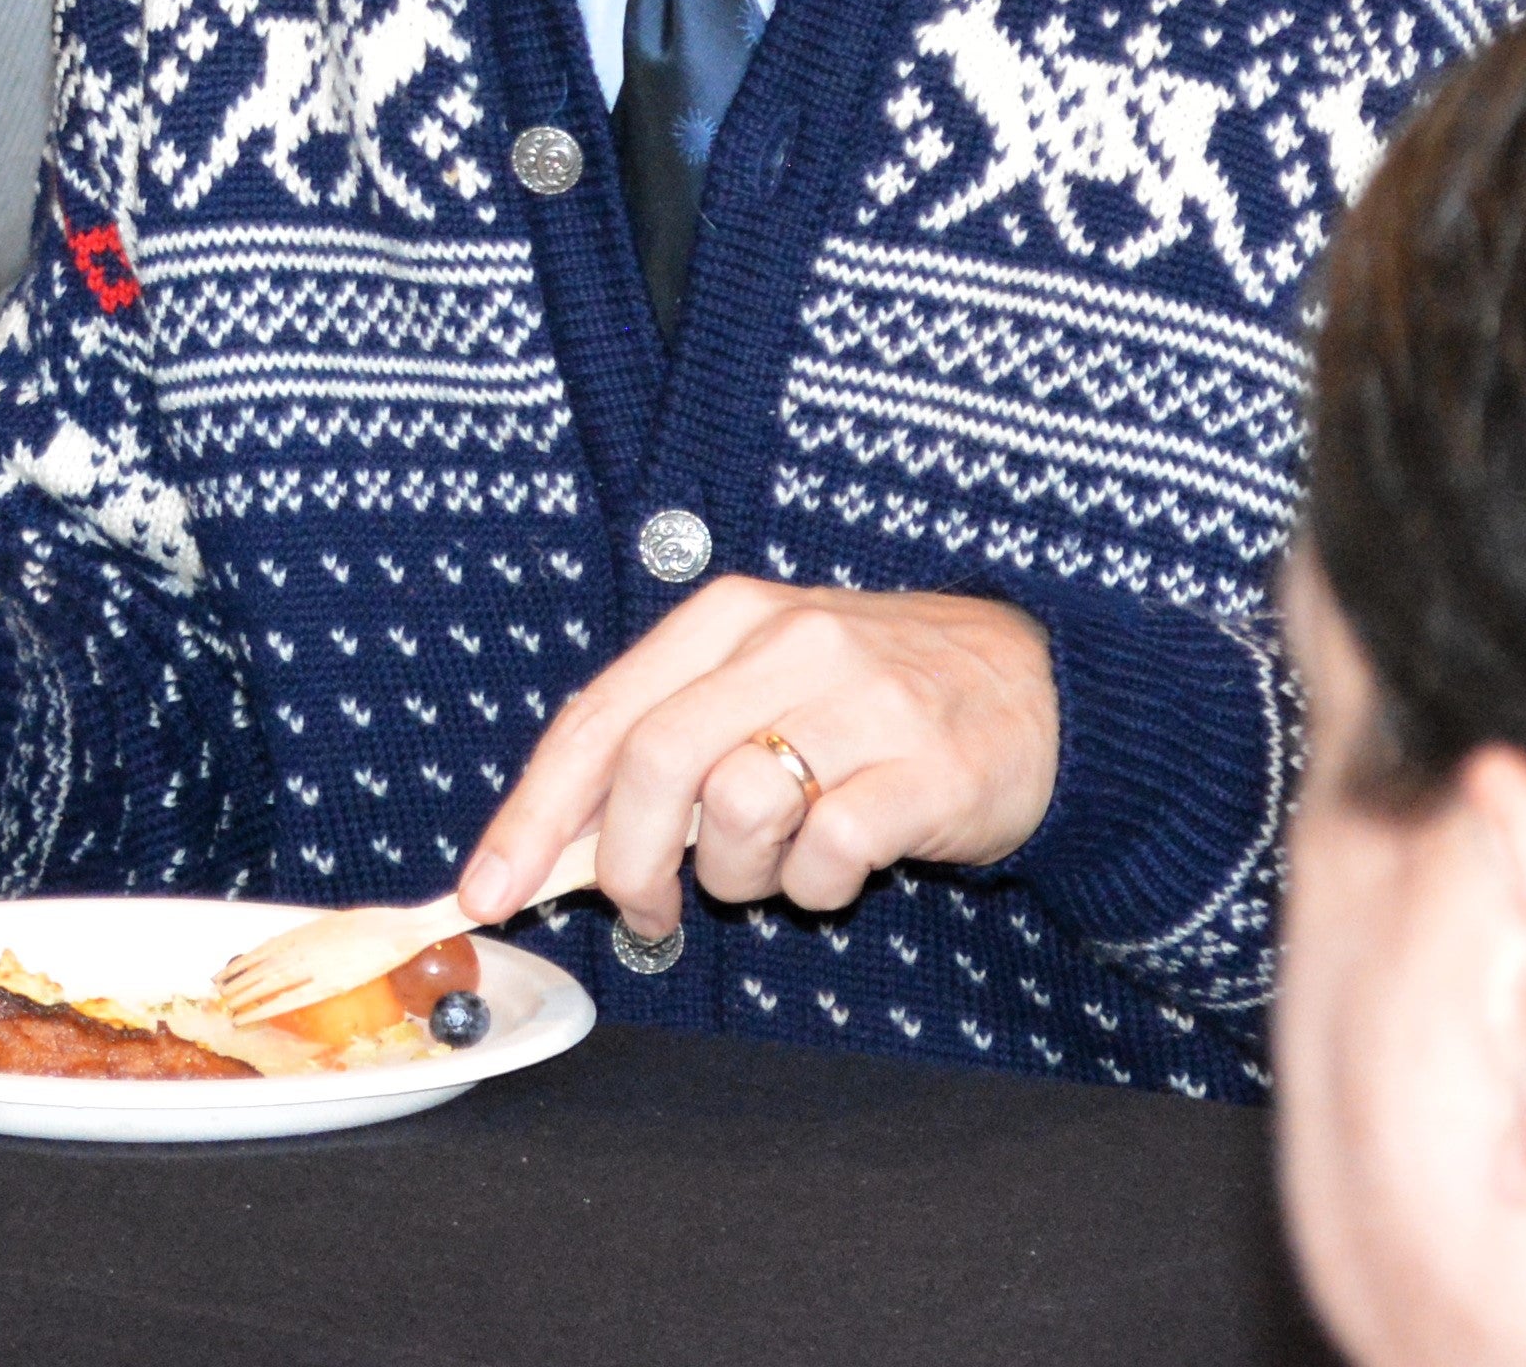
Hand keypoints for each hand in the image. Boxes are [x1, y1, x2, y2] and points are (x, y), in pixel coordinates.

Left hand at [459, 578, 1060, 946]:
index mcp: (727, 616)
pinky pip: (827, 855)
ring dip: (738, 876)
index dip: (531, 813)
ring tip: (777, 863)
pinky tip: (842, 866)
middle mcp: (788, 643)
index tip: (487, 890)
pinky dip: (816, 888)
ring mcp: (862, 702)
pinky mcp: (927, 769)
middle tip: (646, 910)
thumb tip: (556, 844)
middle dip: (626, 863)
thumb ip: (664, 741)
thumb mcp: (760, 682)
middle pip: (652, 764)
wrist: (1038, 689)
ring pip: (737, 813)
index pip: (598, 717)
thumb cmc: (871, 696)